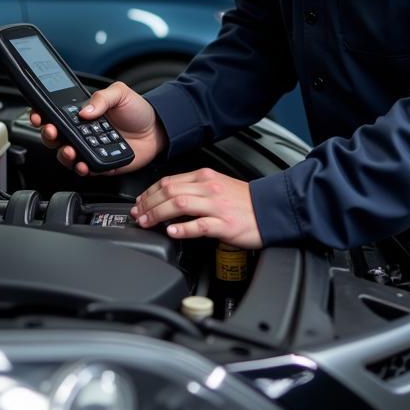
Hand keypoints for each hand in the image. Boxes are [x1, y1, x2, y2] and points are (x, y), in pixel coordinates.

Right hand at [30, 80, 166, 175]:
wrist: (157, 129)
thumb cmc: (137, 110)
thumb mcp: (120, 93)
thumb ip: (102, 97)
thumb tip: (84, 110)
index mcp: (82, 114)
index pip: (57, 115)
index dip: (43, 115)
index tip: (39, 115)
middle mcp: (83, 133)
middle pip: (56, 137)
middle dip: (49, 135)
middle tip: (52, 131)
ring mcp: (90, 149)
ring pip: (67, 155)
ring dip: (63, 154)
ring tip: (69, 150)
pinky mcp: (100, 164)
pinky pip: (85, 169)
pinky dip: (81, 168)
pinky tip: (83, 164)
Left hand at [130, 168, 261, 247]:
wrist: (271, 210)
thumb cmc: (243, 202)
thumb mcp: (216, 186)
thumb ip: (194, 189)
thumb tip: (168, 198)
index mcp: (204, 177)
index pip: (168, 181)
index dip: (149, 192)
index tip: (139, 203)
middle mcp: (208, 188)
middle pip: (169, 191)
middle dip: (148, 203)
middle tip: (138, 215)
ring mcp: (216, 206)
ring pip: (179, 204)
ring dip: (158, 214)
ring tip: (147, 222)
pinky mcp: (225, 224)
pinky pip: (199, 225)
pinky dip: (183, 228)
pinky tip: (172, 232)